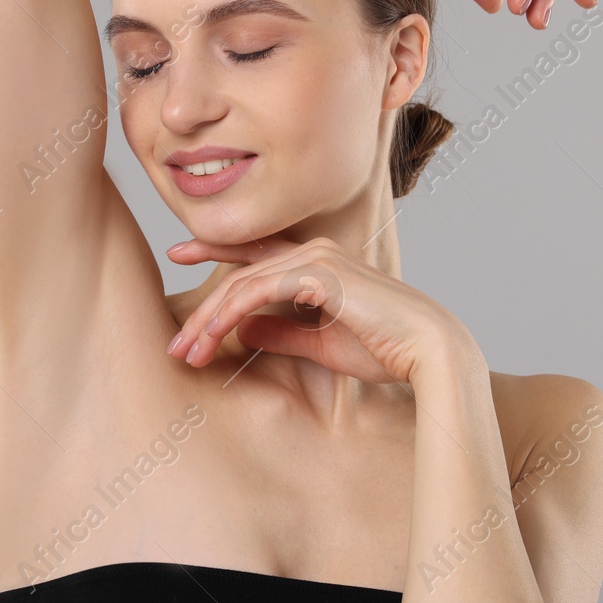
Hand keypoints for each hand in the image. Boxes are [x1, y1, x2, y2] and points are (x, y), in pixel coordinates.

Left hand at [164, 235, 478, 387]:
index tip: (177, 254)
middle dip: (202, 309)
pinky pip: (259, 290)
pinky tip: (213, 334)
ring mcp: (316, 258)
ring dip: (209, 320)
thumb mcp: (319, 343)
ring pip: (242, 283)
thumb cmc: (384, 349)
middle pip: (239, 272)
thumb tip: (244, 331)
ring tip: (187, 352)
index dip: (214, 250)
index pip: (255, 252)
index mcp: (316, 262)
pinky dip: (231, 313)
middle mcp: (313, 251)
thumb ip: (282, 332)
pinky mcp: (319, 274)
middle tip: (174, 343)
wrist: (428, 352)